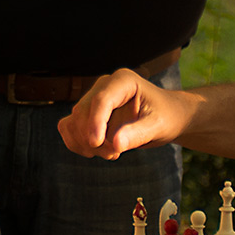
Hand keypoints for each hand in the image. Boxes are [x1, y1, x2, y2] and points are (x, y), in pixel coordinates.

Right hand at [57, 69, 191, 159]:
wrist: (166, 117)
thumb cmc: (166, 117)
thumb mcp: (158, 126)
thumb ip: (138, 134)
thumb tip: (115, 144)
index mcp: (123, 81)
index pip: (101, 99)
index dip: (95, 122)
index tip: (95, 144)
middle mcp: (104, 86)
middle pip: (83, 112)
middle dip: (95, 139)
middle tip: (116, 154)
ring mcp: (93, 99)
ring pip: (73, 122)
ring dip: (86, 144)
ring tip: (112, 152)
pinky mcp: (87, 113)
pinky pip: (68, 127)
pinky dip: (77, 143)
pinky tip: (98, 151)